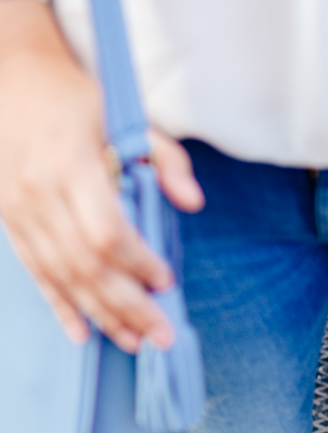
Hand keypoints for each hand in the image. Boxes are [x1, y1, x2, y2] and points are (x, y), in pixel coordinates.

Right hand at [0, 1, 203, 352]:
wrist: (8, 79)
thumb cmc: (75, 100)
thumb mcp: (126, 116)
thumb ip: (166, 159)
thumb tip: (192, 203)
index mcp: (70, 163)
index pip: (106, 231)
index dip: (137, 263)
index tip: (165, 280)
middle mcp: (39, 192)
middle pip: (87, 265)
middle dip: (128, 307)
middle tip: (161, 336)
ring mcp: (18, 211)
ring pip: (63, 277)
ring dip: (101, 315)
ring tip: (134, 342)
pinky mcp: (10, 222)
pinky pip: (36, 274)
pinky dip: (60, 307)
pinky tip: (83, 333)